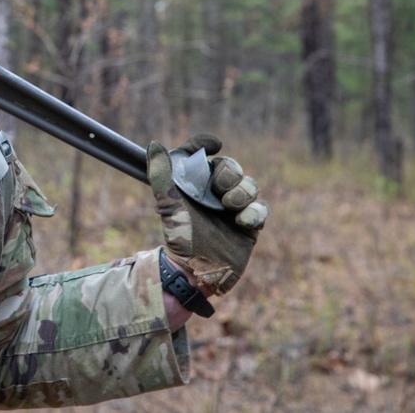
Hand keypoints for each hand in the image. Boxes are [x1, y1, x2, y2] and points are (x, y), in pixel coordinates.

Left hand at [148, 133, 267, 295]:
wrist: (196, 270)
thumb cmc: (179, 237)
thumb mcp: (167, 205)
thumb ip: (160, 175)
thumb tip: (154, 145)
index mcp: (193, 183)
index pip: (200, 154)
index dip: (205, 144)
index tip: (214, 144)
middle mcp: (214, 192)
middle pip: (231, 166)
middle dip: (229, 174)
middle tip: (219, 189)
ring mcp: (233, 206)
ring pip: (249, 184)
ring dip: (242, 192)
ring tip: (229, 206)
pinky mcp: (249, 223)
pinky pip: (261, 208)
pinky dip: (254, 210)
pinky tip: (242, 220)